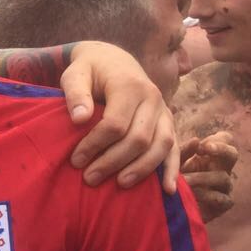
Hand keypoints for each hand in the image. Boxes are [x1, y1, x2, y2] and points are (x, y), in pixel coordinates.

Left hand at [61, 42, 179, 191]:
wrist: (114, 60)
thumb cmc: (90, 70)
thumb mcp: (75, 74)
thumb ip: (75, 93)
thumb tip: (79, 119)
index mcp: (130, 85)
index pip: (115, 124)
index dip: (95, 145)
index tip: (76, 160)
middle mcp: (153, 98)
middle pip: (138, 138)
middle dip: (113, 162)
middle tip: (89, 178)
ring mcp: (164, 111)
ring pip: (160, 146)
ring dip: (140, 169)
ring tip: (119, 184)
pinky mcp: (169, 122)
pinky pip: (175, 147)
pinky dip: (172, 169)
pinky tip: (167, 190)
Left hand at [179, 132, 237, 221]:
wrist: (173, 207)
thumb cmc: (175, 180)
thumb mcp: (176, 163)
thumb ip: (184, 152)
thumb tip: (196, 140)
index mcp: (212, 155)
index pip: (226, 139)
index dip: (218, 139)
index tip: (200, 145)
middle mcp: (222, 168)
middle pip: (233, 154)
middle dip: (221, 149)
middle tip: (204, 149)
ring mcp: (225, 187)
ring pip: (223, 177)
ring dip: (202, 177)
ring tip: (185, 180)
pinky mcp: (223, 204)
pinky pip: (220, 198)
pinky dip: (206, 196)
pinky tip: (192, 195)